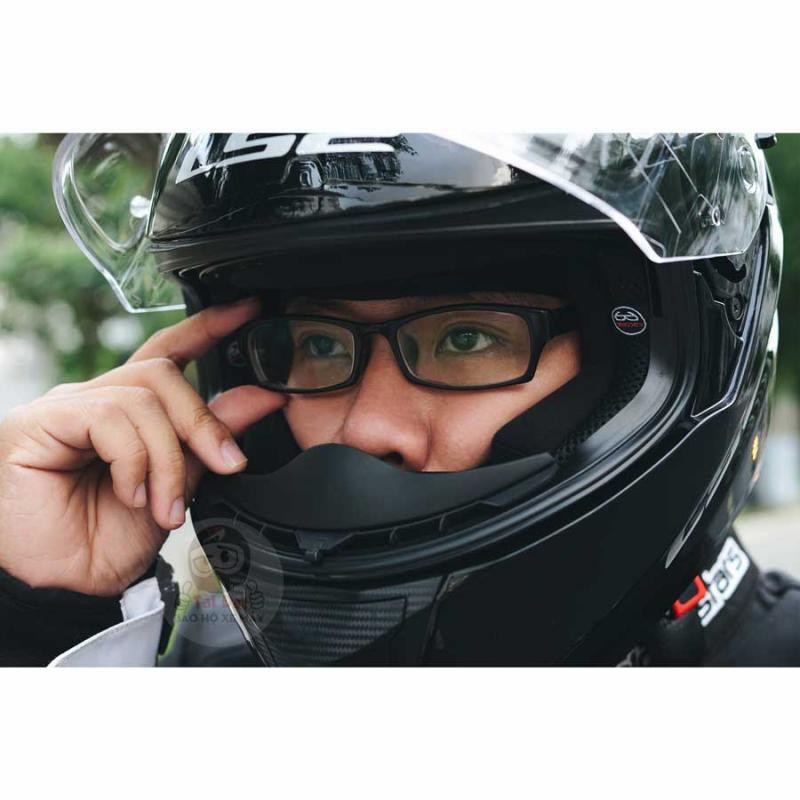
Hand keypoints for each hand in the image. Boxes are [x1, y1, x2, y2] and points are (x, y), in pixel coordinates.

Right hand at [0, 298, 284, 595]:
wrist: (64, 588)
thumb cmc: (108, 540)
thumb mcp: (177, 484)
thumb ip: (211, 438)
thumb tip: (261, 397)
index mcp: (128, 413)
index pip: (169, 353)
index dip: (208, 327)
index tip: (250, 309)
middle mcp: (96, 401)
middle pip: (162, 373)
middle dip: (203, 419)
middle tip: (227, 464)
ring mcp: (67, 407)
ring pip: (141, 398)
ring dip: (168, 457)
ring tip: (166, 506)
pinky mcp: (42, 421)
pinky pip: (109, 416)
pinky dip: (133, 459)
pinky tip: (131, 493)